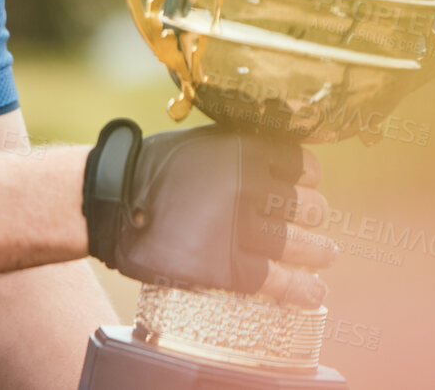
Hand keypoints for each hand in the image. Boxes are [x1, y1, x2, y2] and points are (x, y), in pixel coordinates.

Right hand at [83, 120, 335, 307]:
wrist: (113, 204)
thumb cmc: (155, 170)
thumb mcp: (203, 143)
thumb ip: (242, 151)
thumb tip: (278, 166)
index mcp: (245, 150)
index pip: (304, 166)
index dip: (308, 179)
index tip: (303, 187)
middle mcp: (251, 187)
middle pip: (310, 208)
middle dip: (311, 217)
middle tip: (307, 224)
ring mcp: (243, 230)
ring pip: (304, 247)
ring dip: (318, 253)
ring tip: (321, 256)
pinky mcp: (232, 269)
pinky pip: (284, 283)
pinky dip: (304, 290)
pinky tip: (313, 291)